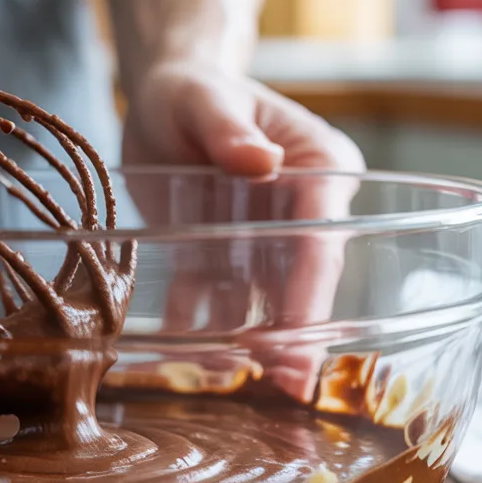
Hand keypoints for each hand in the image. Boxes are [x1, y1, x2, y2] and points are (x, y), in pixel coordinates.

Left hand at [122, 61, 365, 402]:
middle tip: (283, 395)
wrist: (160, 98)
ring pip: (256, 302)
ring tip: (235, 395)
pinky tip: (183, 368)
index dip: (312, 297)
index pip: (321, 240)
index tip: (302, 346)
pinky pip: (206, 300)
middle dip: (290, 338)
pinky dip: (195, 330)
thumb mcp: (204, 97)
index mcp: (321, 170)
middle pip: (297, 282)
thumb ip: (229, 126)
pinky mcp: (216, 256)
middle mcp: (300, 214)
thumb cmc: (193, 86)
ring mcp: (258, 241)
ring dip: (245, 346)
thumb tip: (261, 162)